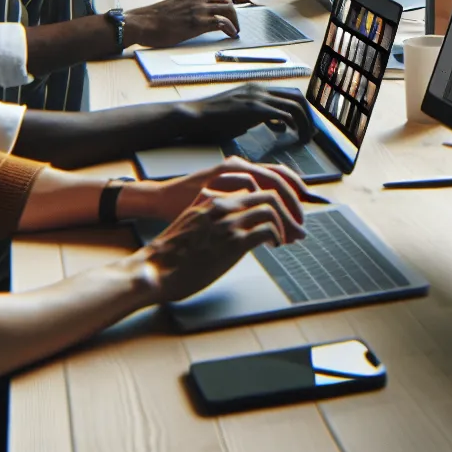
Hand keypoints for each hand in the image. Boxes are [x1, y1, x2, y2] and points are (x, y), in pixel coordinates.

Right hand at [125, 0, 240, 46]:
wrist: (141, 22)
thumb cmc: (153, 18)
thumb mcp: (175, 6)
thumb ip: (188, 7)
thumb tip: (194, 17)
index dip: (226, 7)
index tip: (229, 16)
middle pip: (227, 1)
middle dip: (234, 14)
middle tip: (235, 25)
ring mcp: (199, 9)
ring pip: (229, 10)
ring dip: (235, 21)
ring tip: (235, 31)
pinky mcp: (198, 23)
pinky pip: (223, 23)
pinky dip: (231, 29)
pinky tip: (231, 34)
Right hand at [126, 160, 315, 302]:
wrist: (154, 268)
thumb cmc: (170, 253)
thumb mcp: (192, 223)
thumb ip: (211, 216)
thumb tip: (230, 225)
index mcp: (212, 197)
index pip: (255, 183)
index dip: (275, 195)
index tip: (285, 207)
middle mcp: (222, 204)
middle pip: (269, 192)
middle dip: (290, 207)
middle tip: (297, 223)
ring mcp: (228, 222)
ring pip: (272, 208)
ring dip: (287, 223)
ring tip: (291, 236)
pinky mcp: (233, 242)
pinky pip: (267, 230)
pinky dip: (277, 236)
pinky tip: (275, 245)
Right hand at [177, 83, 315, 143]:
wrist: (195, 116)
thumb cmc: (214, 119)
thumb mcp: (243, 114)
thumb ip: (263, 116)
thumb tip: (280, 124)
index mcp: (258, 88)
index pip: (290, 93)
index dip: (303, 109)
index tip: (307, 125)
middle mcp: (261, 89)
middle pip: (297, 97)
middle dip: (308, 115)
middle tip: (311, 132)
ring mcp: (258, 97)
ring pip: (294, 105)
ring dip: (304, 122)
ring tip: (305, 138)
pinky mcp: (255, 109)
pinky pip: (283, 114)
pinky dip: (292, 125)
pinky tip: (291, 136)